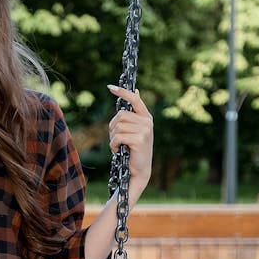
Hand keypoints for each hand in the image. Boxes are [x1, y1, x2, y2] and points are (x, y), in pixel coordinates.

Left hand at [108, 85, 153, 207]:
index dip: (123, 92)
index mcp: (146, 117)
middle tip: (116, 139)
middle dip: (113, 127)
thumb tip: (136, 91)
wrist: (139, 170)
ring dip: (113, 138)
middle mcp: (147, 122)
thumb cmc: (134, 150)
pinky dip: (114, 145)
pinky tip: (119, 151)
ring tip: (119, 146)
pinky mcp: (139, 140)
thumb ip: (134, 113)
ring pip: (118, 126)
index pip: (134, 100)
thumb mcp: (135, 129)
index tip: (110, 87)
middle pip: (120, 115)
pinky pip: (118, 137)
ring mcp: (144, 130)